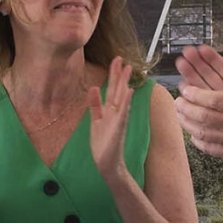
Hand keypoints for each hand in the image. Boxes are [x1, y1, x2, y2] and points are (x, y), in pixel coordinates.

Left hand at [89, 57, 134, 180]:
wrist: (107, 163)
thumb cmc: (102, 144)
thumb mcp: (95, 121)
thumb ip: (94, 105)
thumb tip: (94, 87)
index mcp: (109, 110)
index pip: (111, 88)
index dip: (113, 74)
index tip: (115, 60)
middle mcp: (115, 112)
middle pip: (117, 89)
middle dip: (119, 74)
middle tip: (121, 58)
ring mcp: (118, 119)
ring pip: (121, 97)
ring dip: (124, 83)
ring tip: (127, 69)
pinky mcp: (119, 128)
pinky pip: (123, 112)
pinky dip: (125, 101)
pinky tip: (128, 90)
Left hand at [174, 47, 222, 163]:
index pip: (215, 99)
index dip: (197, 94)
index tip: (186, 89)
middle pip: (205, 116)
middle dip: (187, 108)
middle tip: (178, 101)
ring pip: (205, 133)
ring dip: (188, 124)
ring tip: (180, 114)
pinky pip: (211, 148)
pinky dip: (198, 141)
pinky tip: (192, 133)